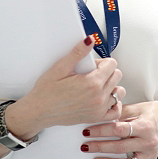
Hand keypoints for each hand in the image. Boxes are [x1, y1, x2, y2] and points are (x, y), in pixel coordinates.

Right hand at [7, 36, 125, 139]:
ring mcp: (99, 109)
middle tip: (91, 74)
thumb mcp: (60, 67)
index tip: (91, 65)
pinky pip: (116, 110)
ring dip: (111, 86)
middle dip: (107, 72)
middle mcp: (99, 97)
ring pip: (118, 92)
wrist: (39, 111)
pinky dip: (113, 103)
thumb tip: (90, 40)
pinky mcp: (96, 118)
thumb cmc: (47, 90)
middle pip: (117, 76)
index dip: (102, 62)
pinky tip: (102, 98)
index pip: (112, 64)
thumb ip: (78, 53)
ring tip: (96, 86)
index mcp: (92, 83)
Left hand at [81, 100, 157, 158]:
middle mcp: (148, 142)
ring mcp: (149, 154)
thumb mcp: (138, 107)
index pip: (119, 130)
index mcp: (145, 126)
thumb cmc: (155, 112)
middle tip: (86, 145)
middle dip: (100, 146)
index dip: (101, 130)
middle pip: (120, 147)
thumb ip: (120, 112)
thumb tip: (102, 114)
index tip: (89, 130)